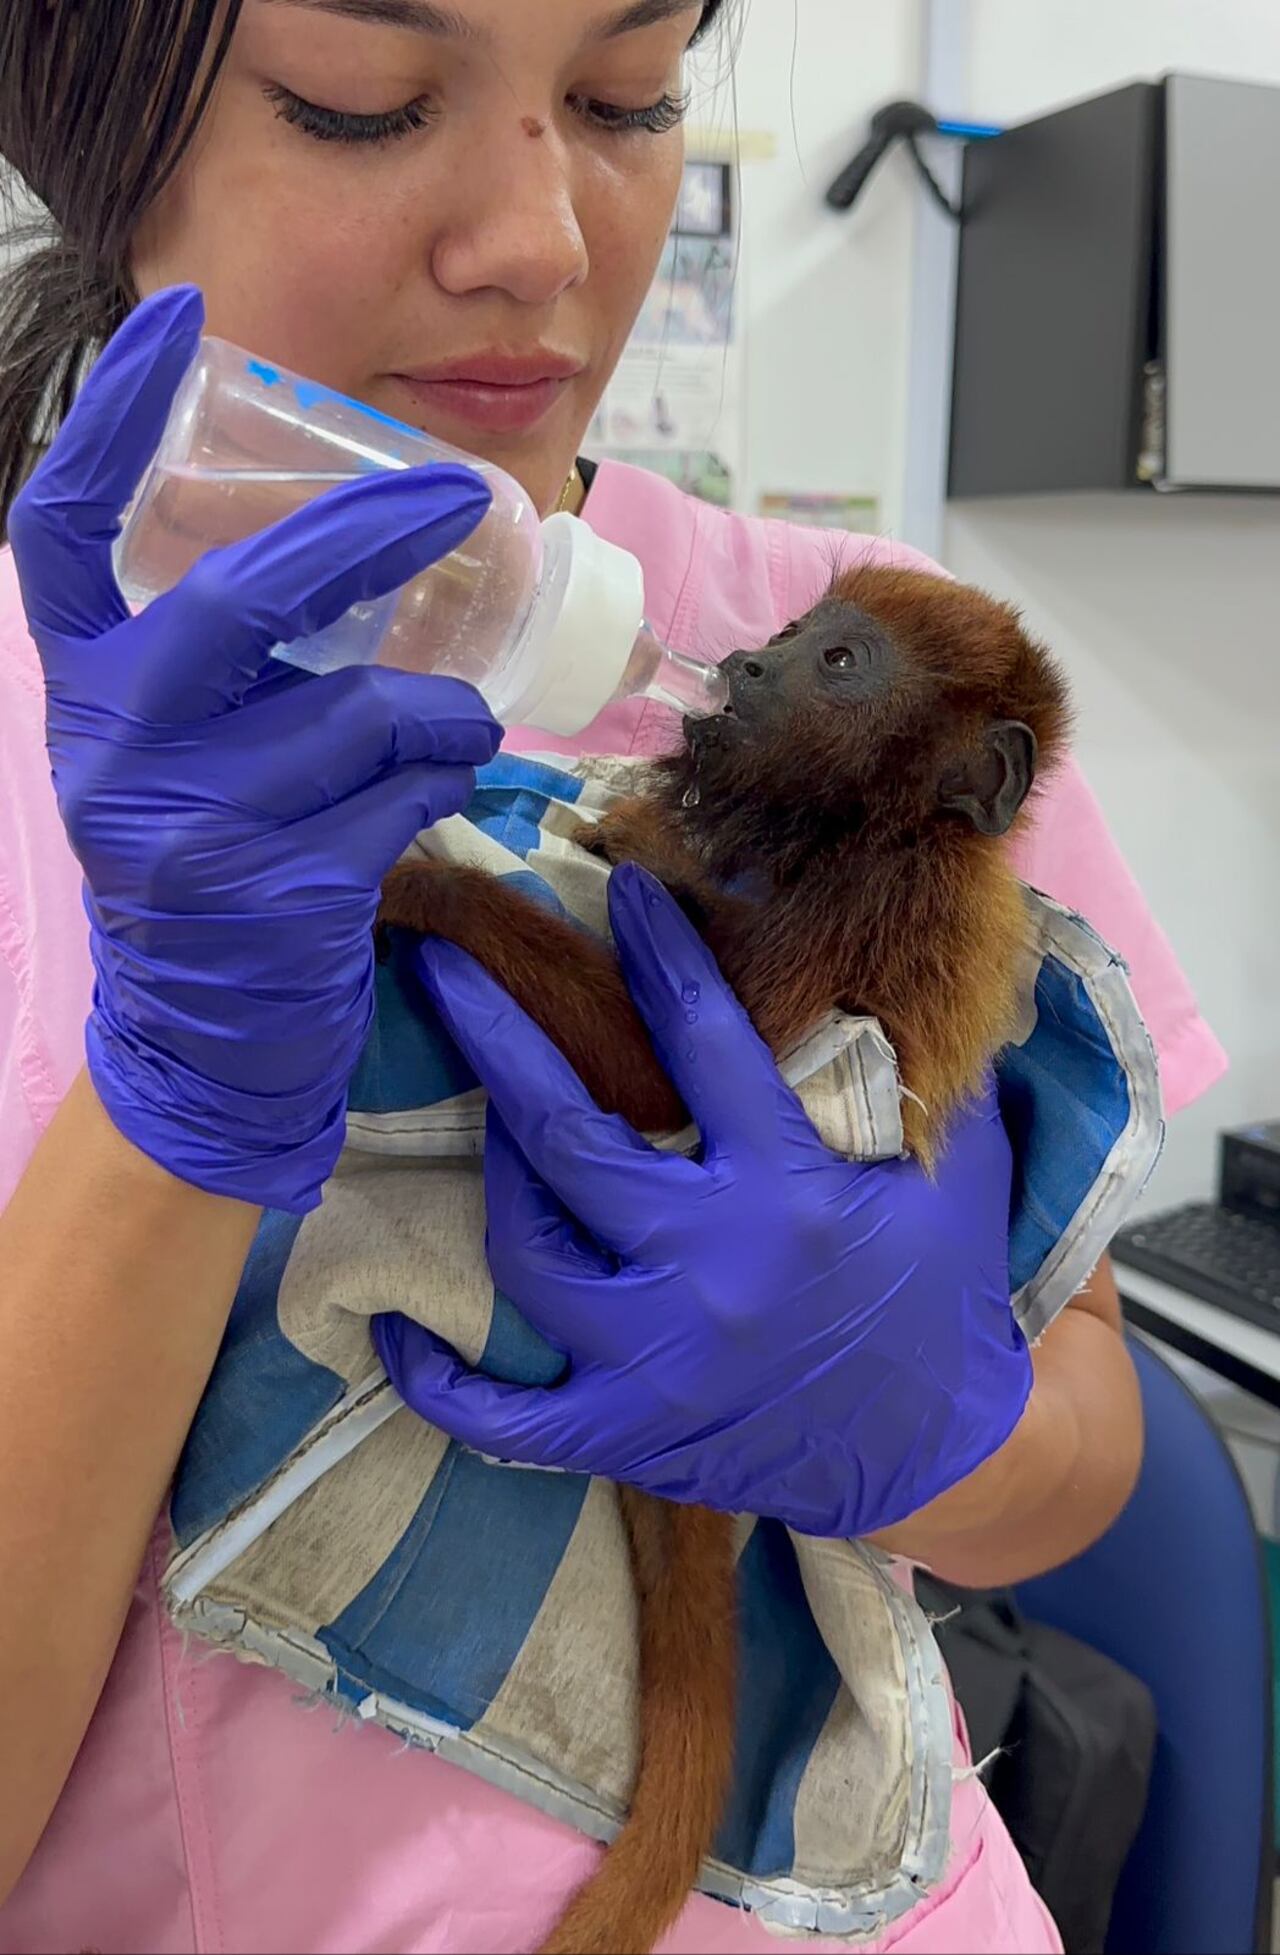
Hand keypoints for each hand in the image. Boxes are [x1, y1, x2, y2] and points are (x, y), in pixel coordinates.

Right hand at [9, 286, 501, 1211]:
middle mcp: (116, 744)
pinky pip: (409, 790)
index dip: (111, 420)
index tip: (174, 323)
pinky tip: (437, 790)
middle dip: (370, 535)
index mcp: (85, 686)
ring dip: (443, 708)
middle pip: (244, 596)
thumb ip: (228, 655)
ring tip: (454, 723)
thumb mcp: (181, 745)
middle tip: (459, 496)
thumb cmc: (210, 858)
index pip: (65, 528)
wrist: (201, 1035)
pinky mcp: (278, 889)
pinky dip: (448, 776)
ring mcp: (191, 823)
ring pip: (367, 708)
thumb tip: (366, 543)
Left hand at [372, 864, 1031, 1537]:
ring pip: (526, 1250)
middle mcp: (710, 1269)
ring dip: (496, 1174)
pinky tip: (394, 1328)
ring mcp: (658, 1361)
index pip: (703, 1040)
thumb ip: (925, 1071)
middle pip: (567, 1138)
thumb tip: (923, 958)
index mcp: (788, 1190)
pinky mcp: (629, 1434)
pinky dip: (438, 1378)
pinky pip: (502, 1417)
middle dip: (495, 1038)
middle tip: (443, 966)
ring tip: (489, 1119)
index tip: (618, 892)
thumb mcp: (957, 1171)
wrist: (942, 1453)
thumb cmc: (941, 1294)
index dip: (657, 954)